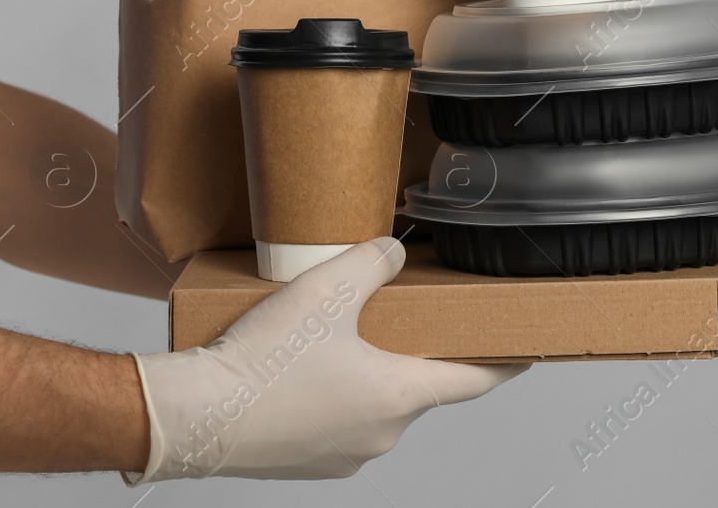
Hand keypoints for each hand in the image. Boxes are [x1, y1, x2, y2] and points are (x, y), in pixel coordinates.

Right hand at [129, 238, 526, 481]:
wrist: (192, 418)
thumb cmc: (260, 364)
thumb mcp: (327, 289)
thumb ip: (373, 261)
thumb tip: (392, 254)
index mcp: (398, 398)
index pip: (474, 381)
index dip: (503, 363)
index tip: (524, 353)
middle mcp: (380, 435)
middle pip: (419, 388)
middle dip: (415, 355)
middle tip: (406, 319)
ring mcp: (344, 455)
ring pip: (376, 406)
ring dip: (369, 374)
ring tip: (341, 338)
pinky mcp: (308, 462)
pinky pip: (338, 423)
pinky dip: (334, 396)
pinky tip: (305, 368)